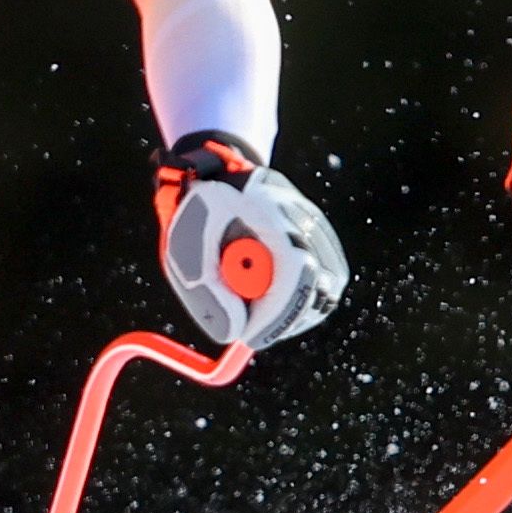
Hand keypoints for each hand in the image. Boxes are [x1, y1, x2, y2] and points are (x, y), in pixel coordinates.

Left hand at [154, 133, 346, 349]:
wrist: (219, 175)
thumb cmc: (199, 213)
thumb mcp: (185, 248)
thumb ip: (206, 290)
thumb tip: (237, 332)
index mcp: (268, 210)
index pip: (294, 270)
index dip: (276, 313)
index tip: (251, 337)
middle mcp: (302, 217)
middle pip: (319, 288)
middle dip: (284, 318)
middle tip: (252, 328)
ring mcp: (318, 228)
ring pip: (326, 290)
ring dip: (293, 310)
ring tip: (256, 299)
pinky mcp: (323, 240)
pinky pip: (326, 283)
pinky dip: (300, 298)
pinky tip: (270, 289)